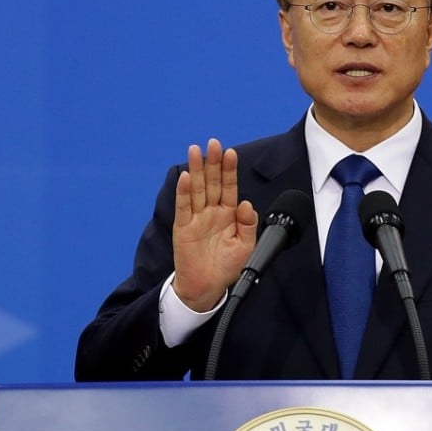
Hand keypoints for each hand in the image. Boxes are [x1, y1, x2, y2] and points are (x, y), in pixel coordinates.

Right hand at [171, 138, 257, 311]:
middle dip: (213, 163)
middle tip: (214, 143)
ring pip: (196, 189)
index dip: (229, 170)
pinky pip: (183, 207)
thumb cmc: (228, 267)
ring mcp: (196, 218)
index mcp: (228, 214)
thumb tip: (246, 204)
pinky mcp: (183, 228)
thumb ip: (248, 225)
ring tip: (196, 150)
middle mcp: (211, 212)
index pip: (229, 187)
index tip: (231, 152)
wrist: (208, 288)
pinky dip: (183, 192)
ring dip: (196, 170)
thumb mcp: (246, 246)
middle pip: (211, 182)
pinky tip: (185, 177)